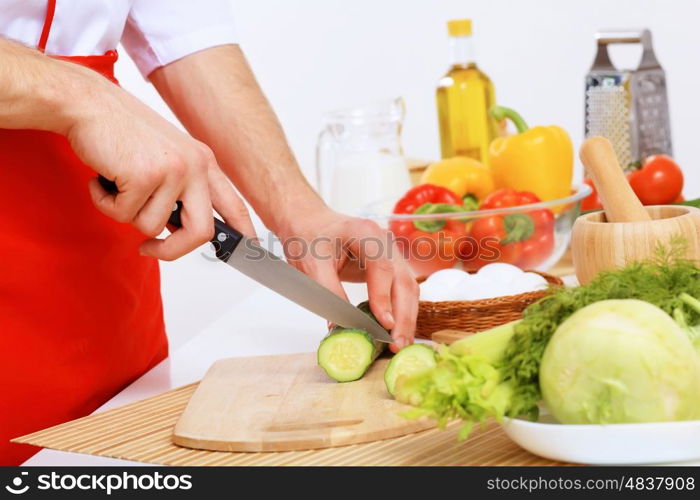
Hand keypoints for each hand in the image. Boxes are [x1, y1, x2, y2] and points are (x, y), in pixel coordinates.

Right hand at [65, 80, 255, 259]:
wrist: (89, 103)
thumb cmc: (123, 131)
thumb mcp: (166, 157)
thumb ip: (182, 190)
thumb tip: (182, 230)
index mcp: (204, 162)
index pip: (234, 206)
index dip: (243, 233)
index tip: (251, 252)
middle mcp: (195, 166)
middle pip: (201, 232)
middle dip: (173, 250)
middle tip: (149, 248)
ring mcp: (172, 170)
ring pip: (151, 226)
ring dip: (125, 211)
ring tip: (117, 183)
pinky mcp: (143, 176)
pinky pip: (122, 214)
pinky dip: (105, 202)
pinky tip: (102, 177)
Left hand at [278, 208, 418, 350]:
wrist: (310, 224)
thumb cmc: (309, 238)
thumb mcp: (311, 265)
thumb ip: (328, 293)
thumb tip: (341, 325)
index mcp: (364, 232)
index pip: (382, 267)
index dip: (384, 296)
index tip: (384, 324)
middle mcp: (384, 240)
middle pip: (403, 280)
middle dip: (403, 315)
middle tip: (397, 344)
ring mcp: (391, 253)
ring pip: (408, 287)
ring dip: (407, 317)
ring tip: (400, 344)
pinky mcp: (391, 266)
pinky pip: (402, 290)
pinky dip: (402, 312)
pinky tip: (398, 331)